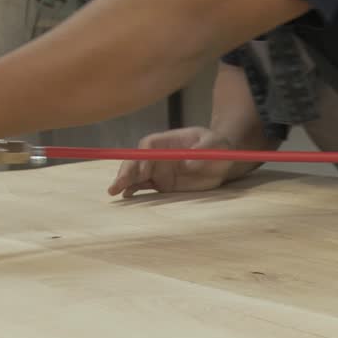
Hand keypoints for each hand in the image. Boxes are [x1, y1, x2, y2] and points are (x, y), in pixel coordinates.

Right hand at [107, 127, 235, 197]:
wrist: (223, 161)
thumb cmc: (218, 146)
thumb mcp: (215, 144)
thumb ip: (202, 151)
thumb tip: (188, 163)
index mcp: (168, 142)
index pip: (148, 147)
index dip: (142, 157)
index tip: (141, 170)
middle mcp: (159, 156)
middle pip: (138, 162)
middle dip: (127, 172)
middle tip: (117, 185)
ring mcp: (159, 170)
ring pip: (137, 175)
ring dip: (126, 183)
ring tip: (115, 191)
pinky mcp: (163, 184)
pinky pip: (145, 187)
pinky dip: (135, 190)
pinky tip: (127, 195)